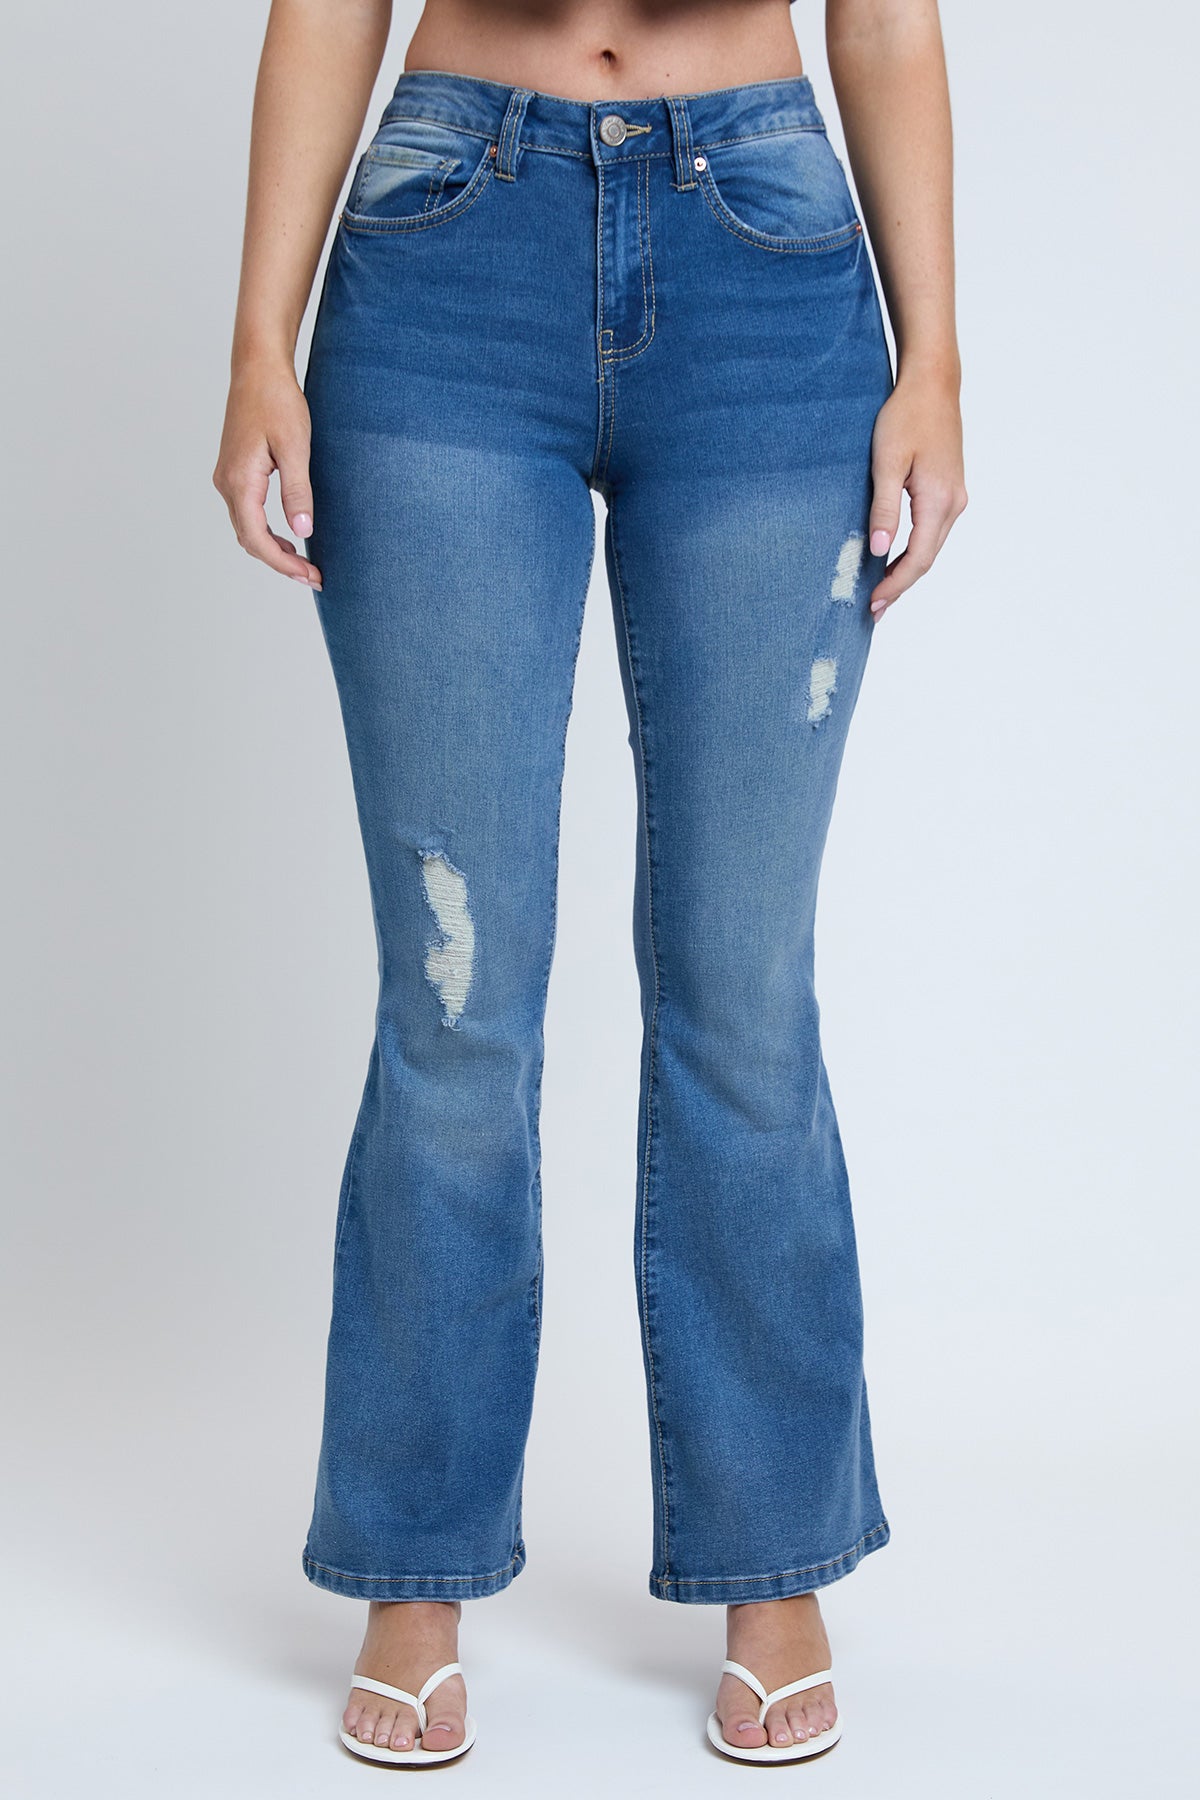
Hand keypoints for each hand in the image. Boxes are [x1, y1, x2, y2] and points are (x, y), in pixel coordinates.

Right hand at [213, 363, 322, 589]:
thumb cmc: (277, 401)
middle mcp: (227, 483)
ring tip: (304, 563)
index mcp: (240, 481)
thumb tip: (303, 532)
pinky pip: (247, 513)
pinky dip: (266, 532)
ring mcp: (227, 477)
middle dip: (281, 562)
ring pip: (247, 528)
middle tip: (313, 576)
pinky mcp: (234, 472)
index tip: (311, 576)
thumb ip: (298, 491)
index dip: (284, 564)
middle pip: (249, 539)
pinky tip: (288, 536)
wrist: (258, 368)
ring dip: (273, 549)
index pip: (258, 539)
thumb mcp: (295, 447)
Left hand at [866, 370, 966, 618]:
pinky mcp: (949, 489)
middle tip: (874, 610)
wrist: (933, 384)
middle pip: (927, 558)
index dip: (895, 585)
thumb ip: (884, 508)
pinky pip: (932, 531)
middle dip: (900, 585)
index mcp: (940, 500)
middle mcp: (954, 503)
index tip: (873, 604)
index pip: (917, 558)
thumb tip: (880, 551)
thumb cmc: (906, 416)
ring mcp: (955, 496)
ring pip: (931, 546)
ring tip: (882, 591)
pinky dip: (914, 550)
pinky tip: (896, 558)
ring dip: (907, 570)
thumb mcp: (887, 463)